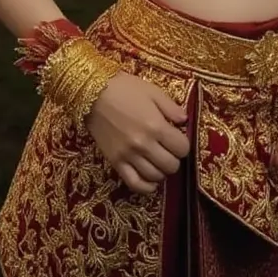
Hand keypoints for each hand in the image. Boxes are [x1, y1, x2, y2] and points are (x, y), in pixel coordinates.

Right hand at [85, 72, 189, 194]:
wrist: (93, 93)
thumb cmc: (124, 88)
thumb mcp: (152, 91)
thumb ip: (172, 108)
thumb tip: (185, 122)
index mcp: (156, 126)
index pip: (182, 148)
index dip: (183, 144)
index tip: (177, 138)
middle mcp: (144, 145)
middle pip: (171, 165)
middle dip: (175, 158)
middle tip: (169, 149)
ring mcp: (129, 156)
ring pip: (155, 176)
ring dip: (162, 171)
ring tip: (158, 160)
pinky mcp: (115, 162)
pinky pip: (134, 183)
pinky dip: (146, 187)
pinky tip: (151, 181)